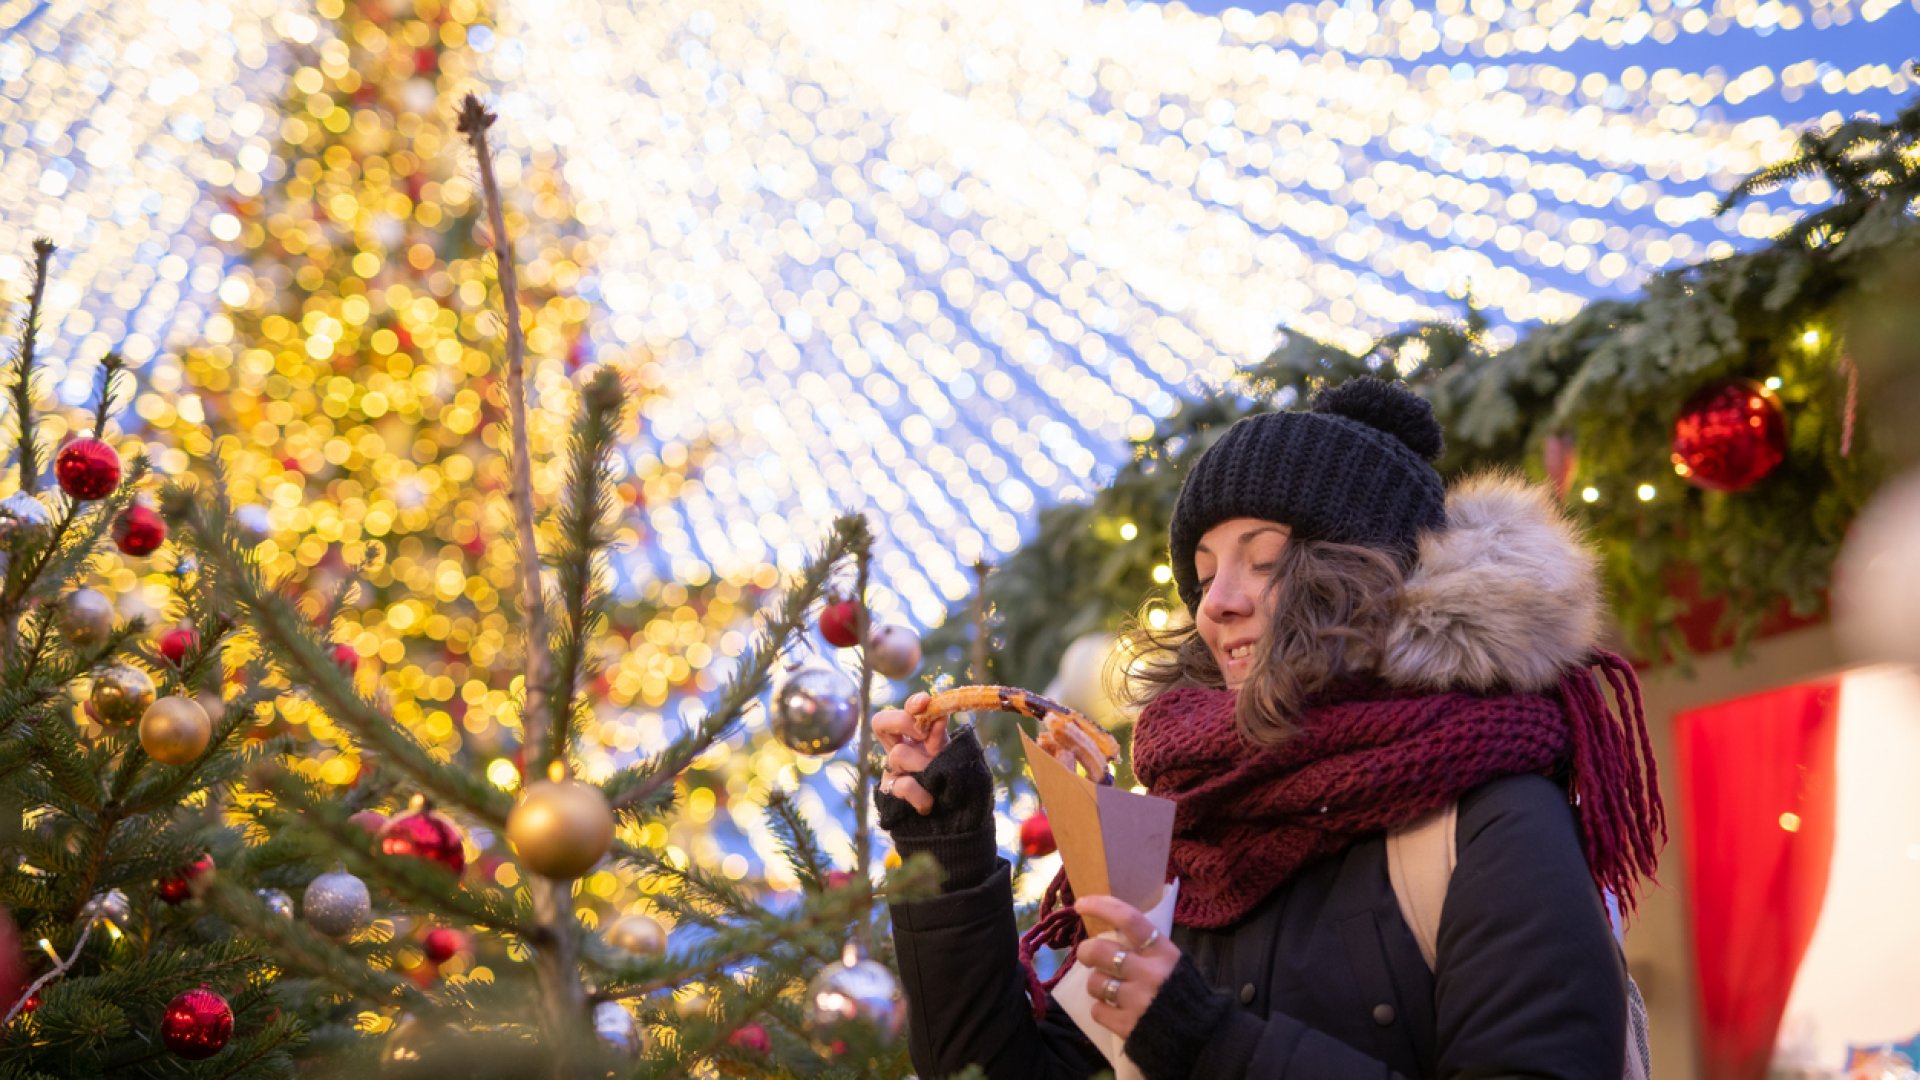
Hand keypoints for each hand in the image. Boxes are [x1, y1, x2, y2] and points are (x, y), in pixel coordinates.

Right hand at [872, 693, 944, 813]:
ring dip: (922, 764)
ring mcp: (893, 770)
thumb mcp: (953, 756)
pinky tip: (930, 803)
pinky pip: (902, 786)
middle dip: (903, 722)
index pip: (908, 711)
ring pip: (897, 754)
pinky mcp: (890, 793)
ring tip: (937, 777)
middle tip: (922, 734)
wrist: (956, 820)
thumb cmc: (956, 783)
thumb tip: (940, 716)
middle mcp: (901, 748)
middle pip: (881, 722)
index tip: (925, 702)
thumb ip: (942, 738)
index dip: (913, 703)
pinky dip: (919, 794)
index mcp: (919, 736)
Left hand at [1073, 894, 1178, 1039]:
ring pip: (1095, 983)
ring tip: (1109, 990)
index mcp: (1163, 952)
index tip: (1081, 905)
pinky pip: (1098, 1011)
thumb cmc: (1187, 995)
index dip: (1101, 907)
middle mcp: (1149, 973)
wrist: (1204, 1039)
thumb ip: (1148, 949)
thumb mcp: (1175, 963)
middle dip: (1086, 952)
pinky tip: (1115, 1012)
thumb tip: (1113, 933)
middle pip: (1100, 951)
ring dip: (1097, 985)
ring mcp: (1137, 1000)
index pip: (1128, 919)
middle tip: (1088, 956)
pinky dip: (1102, 1010)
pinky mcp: (1128, 1026)